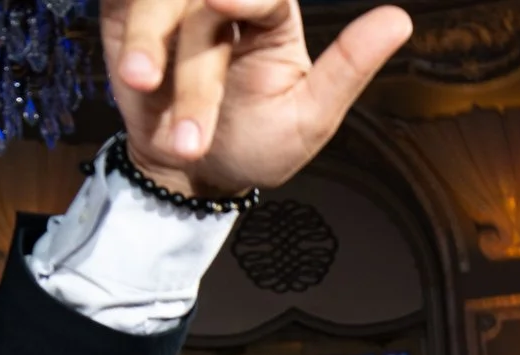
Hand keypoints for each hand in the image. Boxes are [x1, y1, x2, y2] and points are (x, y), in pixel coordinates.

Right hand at [103, 0, 413, 196]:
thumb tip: (400, 19)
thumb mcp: (313, 116)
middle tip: (181, 98)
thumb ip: (350, 66)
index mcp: (273, 16)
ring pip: (156, 3)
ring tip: (142, 85)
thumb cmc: (260, 144)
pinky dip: (123, 23)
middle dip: (193, 58)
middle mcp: (222, 3)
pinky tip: (127, 59)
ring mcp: (173, 9)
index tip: (223, 5)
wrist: (194, 172)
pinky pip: (119, 3)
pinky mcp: (127, 17)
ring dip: (145, 41)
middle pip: (204, 2)